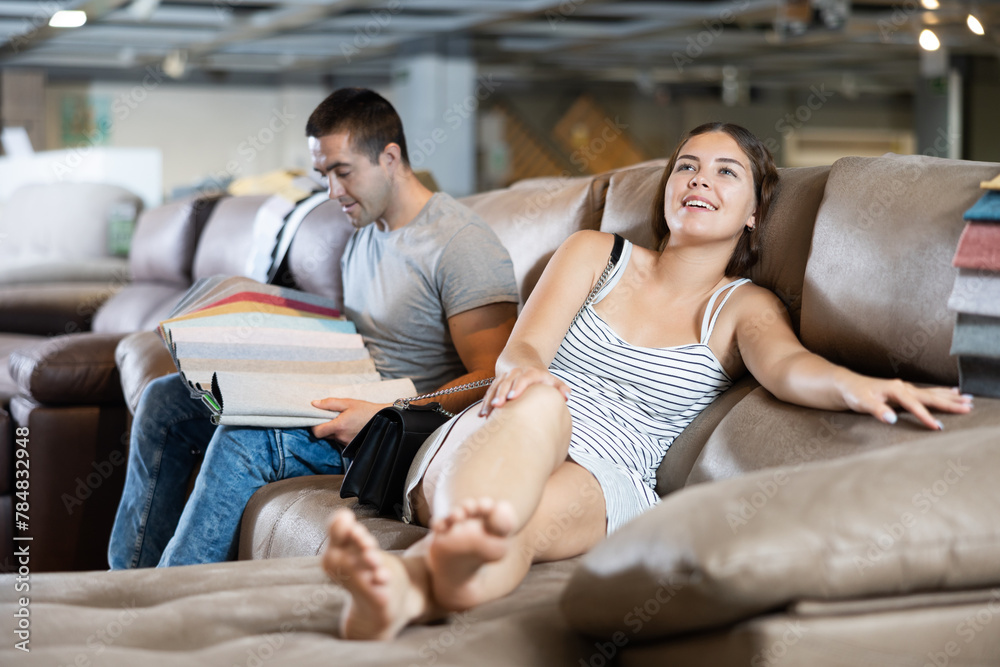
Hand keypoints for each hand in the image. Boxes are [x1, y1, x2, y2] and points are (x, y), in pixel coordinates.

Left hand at [310, 398, 388, 443]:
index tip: (318, 419)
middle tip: (332, 417)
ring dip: (334, 430)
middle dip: (325, 426)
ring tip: (343, 420)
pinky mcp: (351, 445)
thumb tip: (314, 404)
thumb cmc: (365, 410)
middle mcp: (341, 437)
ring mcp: (346, 442)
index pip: (317, 432)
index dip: (314, 426)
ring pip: (332, 437)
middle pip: (324, 435)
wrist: (382, 418)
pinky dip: (341, 433)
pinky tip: (349, 426)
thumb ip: (329, 403)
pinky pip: (340, 440)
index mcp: (339, 426)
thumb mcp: (347, 403)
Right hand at [479, 367, 569, 417]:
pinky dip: (485, 402)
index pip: (524, 378)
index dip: (518, 386)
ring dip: (490, 400)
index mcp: (530, 373)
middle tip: (498, 406)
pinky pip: (490, 391)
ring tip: (485, 414)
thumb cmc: (540, 376)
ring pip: (496, 387)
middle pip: (507, 382)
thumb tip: (567, 397)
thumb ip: (561, 388)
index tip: (513, 397)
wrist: (521, 358)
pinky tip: (481, 415)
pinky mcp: (497, 382)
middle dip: (501, 393)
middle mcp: (516, 373)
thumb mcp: (551, 379)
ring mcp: (505, 377)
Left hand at [837, 375, 972, 429]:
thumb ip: (877, 410)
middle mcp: (903, 387)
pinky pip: (928, 392)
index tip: (938, 427)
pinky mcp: (905, 391)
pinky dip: (941, 393)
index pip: (915, 405)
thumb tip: (892, 419)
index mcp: (895, 390)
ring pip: (932, 393)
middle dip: (950, 402)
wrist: (847, 385)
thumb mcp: (862, 403)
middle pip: (931, 396)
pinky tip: (952, 392)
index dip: (926, 416)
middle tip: (968, 407)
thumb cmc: (854, 394)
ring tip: (967, 399)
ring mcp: (905, 388)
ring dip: (950, 397)